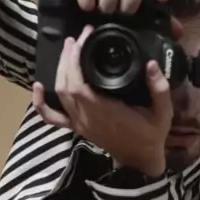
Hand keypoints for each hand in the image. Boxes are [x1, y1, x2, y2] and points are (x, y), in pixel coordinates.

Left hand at [32, 26, 171, 176]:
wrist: (140, 161)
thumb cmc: (151, 136)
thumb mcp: (163, 113)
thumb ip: (159, 89)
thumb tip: (151, 64)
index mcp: (104, 113)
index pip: (79, 83)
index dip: (76, 59)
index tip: (86, 38)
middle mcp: (86, 118)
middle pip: (65, 84)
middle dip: (68, 58)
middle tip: (78, 38)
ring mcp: (79, 124)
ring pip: (59, 94)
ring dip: (59, 70)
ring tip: (68, 49)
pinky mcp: (77, 128)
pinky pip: (52, 117)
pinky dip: (40, 104)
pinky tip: (37, 87)